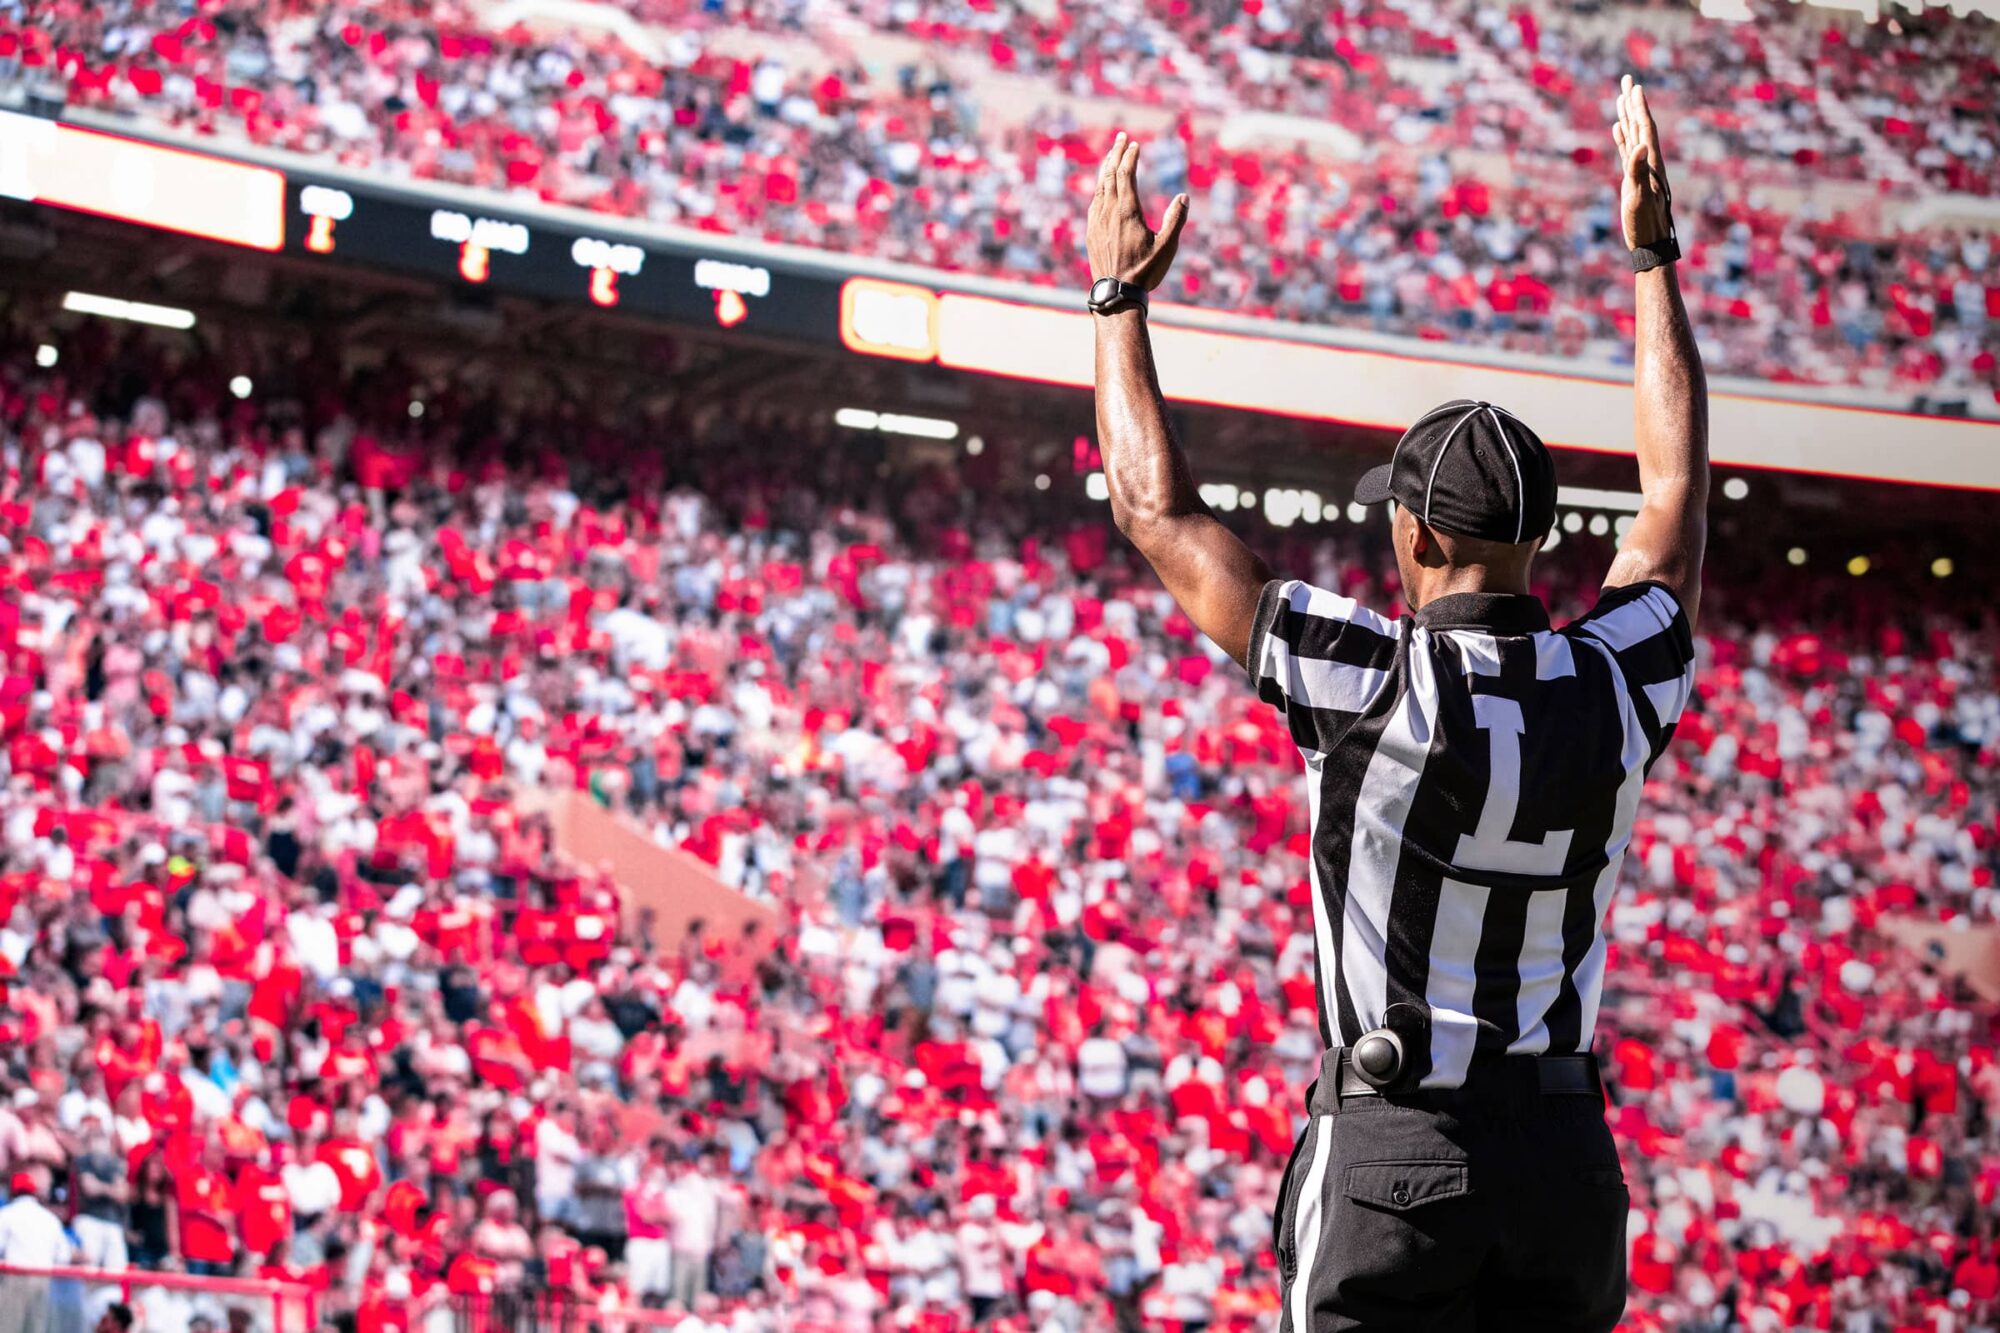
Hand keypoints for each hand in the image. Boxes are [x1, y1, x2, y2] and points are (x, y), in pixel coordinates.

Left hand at [1087, 131, 1188, 291]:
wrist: (1116, 294)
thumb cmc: (1145, 272)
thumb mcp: (1167, 247)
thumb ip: (1176, 220)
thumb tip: (1183, 197)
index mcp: (1127, 212)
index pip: (1125, 175)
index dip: (1130, 158)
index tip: (1135, 145)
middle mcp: (1108, 213)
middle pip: (1109, 175)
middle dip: (1116, 154)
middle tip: (1121, 137)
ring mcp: (1096, 222)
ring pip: (1099, 188)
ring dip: (1105, 168)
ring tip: (1111, 156)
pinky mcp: (1090, 233)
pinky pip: (1093, 203)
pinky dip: (1098, 188)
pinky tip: (1101, 187)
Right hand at [1612, 74, 1672, 249]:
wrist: (1650, 241)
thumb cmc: (1644, 222)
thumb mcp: (1640, 198)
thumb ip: (1639, 172)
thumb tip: (1640, 146)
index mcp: (1651, 162)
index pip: (1645, 128)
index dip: (1640, 107)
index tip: (1634, 86)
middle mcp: (1648, 160)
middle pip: (1639, 125)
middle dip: (1633, 102)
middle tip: (1627, 80)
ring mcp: (1640, 168)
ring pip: (1632, 134)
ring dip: (1627, 115)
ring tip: (1621, 97)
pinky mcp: (1632, 177)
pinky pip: (1626, 150)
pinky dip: (1622, 137)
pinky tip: (1618, 128)